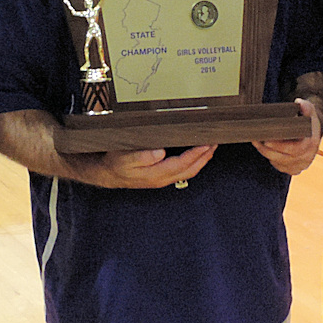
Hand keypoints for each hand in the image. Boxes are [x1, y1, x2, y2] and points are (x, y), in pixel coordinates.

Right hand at [89, 144, 215, 188]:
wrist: (107, 174)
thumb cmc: (115, 164)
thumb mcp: (124, 158)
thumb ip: (141, 156)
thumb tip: (160, 153)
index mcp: (156, 174)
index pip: (182, 164)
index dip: (196, 154)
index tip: (207, 143)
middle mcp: (162, 179)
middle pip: (190, 170)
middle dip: (205, 157)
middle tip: (215, 142)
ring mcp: (162, 179)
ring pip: (188, 172)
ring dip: (201, 160)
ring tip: (210, 147)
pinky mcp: (161, 176)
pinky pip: (182, 171)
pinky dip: (193, 162)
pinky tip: (196, 154)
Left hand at [253, 98, 321, 175]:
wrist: (312, 133)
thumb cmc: (308, 121)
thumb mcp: (309, 111)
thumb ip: (305, 106)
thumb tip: (299, 103)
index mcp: (311, 144)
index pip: (294, 149)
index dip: (279, 146)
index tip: (265, 140)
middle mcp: (307, 157)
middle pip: (282, 158)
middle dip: (266, 150)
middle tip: (255, 140)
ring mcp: (300, 165)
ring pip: (278, 163)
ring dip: (266, 153)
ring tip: (256, 142)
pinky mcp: (293, 170)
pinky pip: (278, 166)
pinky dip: (270, 158)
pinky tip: (264, 149)